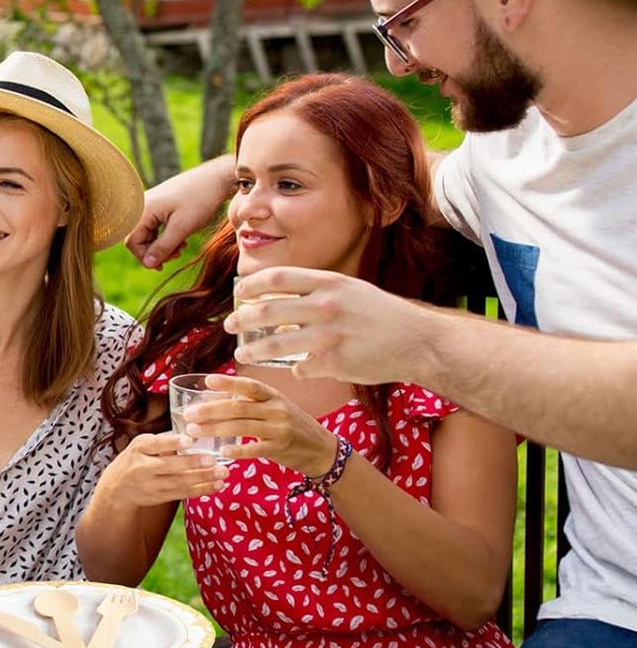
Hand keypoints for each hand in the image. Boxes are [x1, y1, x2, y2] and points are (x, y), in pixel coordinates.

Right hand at [93, 431, 226, 509]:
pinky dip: (201, 490)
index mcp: (139, 448)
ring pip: (179, 482)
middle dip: (192, 463)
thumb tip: (195, 428)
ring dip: (203, 478)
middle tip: (213, 459)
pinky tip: (217, 485)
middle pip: (169, 466)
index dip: (172, 443)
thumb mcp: (142, 445)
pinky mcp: (160, 497)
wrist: (117, 488)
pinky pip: (183, 494)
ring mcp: (151, 485)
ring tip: (223, 473)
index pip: (155, 445)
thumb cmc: (137, 459)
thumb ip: (164, 439)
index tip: (189, 439)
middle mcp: (143, 467)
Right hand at [125, 157, 234, 268]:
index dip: (146, 257)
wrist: (214, 179)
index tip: (164, 265)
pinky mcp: (158, 207)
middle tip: (178, 254)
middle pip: (138, 239)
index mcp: (143, 210)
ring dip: (163, 246)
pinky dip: (166, 237)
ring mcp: (149, 206)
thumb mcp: (182, 227)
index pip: (132, 242)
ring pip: (147, 235)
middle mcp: (141, 207)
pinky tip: (181, 238)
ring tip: (182, 247)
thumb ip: (163, 247)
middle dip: (156, 252)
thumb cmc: (199, 200)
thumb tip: (148, 264)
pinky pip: (154, 228)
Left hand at [178, 372, 337, 477]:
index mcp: (273, 395)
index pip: (250, 386)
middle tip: (188, 414)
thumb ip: (248, 402)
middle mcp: (277, 409)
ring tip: (193, 432)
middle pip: (239, 407)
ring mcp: (279, 429)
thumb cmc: (291, 424)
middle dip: (210, 410)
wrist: (321, 448)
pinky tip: (222, 451)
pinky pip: (255, 449)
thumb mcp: (274, 407)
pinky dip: (238, 450)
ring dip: (215, 429)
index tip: (207, 381)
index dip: (229, 383)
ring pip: (242, 427)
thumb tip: (212, 396)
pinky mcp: (280, 448)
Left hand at [228, 268, 432, 386]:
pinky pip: (301, 368)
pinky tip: (295, 370)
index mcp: (329, 283)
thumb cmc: (379, 314)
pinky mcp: (335, 363)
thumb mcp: (349, 289)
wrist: (418, 341)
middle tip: (229, 326)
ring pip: (276, 346)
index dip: (252, 284)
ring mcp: (330, 336)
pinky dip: (295, 370)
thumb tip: (275, 293)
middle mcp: (327, 306)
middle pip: (268, 312)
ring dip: (254, 351)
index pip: (277, 277)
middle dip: (241, 320)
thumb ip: (315, 290)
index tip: (239, 292)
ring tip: (243, 354)